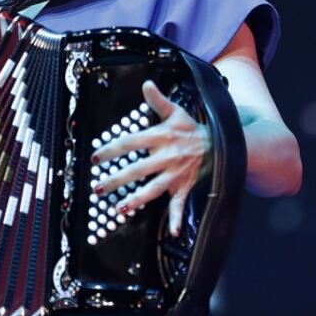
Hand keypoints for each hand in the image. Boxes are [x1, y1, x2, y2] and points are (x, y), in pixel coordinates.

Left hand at [91, 80, 210, 236]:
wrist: (219, 144)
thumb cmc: (191, 129)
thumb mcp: (176, 112)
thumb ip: (158, 101)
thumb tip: (146, 84)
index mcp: (162, 137)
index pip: (131, 143)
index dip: (112, 149)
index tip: (96, 157)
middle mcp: (167, 157)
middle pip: (138, 169)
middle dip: (117, 179)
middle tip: (98, 187)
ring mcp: (175, 174)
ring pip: (154, 189)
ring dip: (137, 200)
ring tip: (120, 208)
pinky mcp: (184, 187)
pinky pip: (180, 205)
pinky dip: (177, 218)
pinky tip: (172, 231)